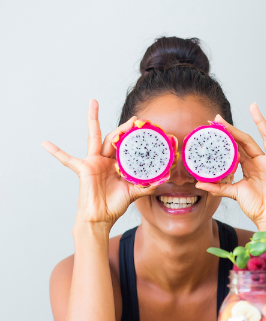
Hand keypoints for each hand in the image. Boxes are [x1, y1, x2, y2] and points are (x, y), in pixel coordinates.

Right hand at [42, 100, 157, 228]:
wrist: (101, 218)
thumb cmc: (114, 205)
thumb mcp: (134, 193)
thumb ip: (147, 185)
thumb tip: (165, 178)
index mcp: (117, 165)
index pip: (126, 147)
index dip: (134, 139)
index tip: (145, 129)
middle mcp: (106, 160)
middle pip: (114, 138)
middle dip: (123, 127)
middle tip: (135, 118)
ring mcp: (94, 162)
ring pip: (94, 137)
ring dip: (93, 120)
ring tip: (93, 103)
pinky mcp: (83, 169)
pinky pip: (67, 159)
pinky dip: (56, 152)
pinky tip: (45, 143)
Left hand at [195, 104, 265, 228]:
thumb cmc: (256, 207)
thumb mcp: (234, 194)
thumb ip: (218, 188)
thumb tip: (198, 184)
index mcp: (249, 165)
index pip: (234, 147)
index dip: (224, 137)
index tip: (210, 127)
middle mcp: (260, 161)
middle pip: (245, 139)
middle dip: (231, 129)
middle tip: (217, 118)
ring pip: (265, 138)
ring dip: (260, 122)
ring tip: (253, 107)